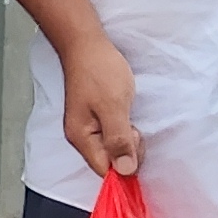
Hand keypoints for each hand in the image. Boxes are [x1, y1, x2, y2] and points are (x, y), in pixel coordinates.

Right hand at [59, 31, 142, 179]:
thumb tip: (126, 171)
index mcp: (82, 138)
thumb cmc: (99, 71)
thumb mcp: (114, 106)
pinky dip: (124, 130)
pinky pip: (112, 136)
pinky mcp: (95, 119)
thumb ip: (119, 140)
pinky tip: (125, 114)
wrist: (86, 45)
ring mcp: (88, 129)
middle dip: (128, 150)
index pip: (105, 171)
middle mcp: (82, 138)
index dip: (125, 164)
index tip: (135, 143)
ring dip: (127, 139)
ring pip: (113, 149)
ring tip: (128, 114)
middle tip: (133, 124)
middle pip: (110, 163)